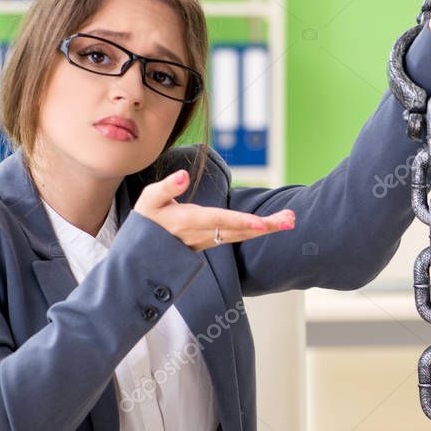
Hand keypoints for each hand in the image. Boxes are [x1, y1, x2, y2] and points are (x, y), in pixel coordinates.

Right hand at [134, 169, 294, 251]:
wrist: (140, 256)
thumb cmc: (145, 221)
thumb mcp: (148, 201)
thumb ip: (166, 187)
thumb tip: (183, 175)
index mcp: (186, 222)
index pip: (217, 220)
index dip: (239, 222)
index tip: (260, 223)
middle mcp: (201, 235)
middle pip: (238, 231)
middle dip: (265, 227)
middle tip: (291, 220)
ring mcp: (208, 242)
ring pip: (241, 236)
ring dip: (266, 229)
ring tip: (290, 219)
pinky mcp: (212, 243)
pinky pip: (238, 237)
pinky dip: (256, 231)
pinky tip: (273, 224)